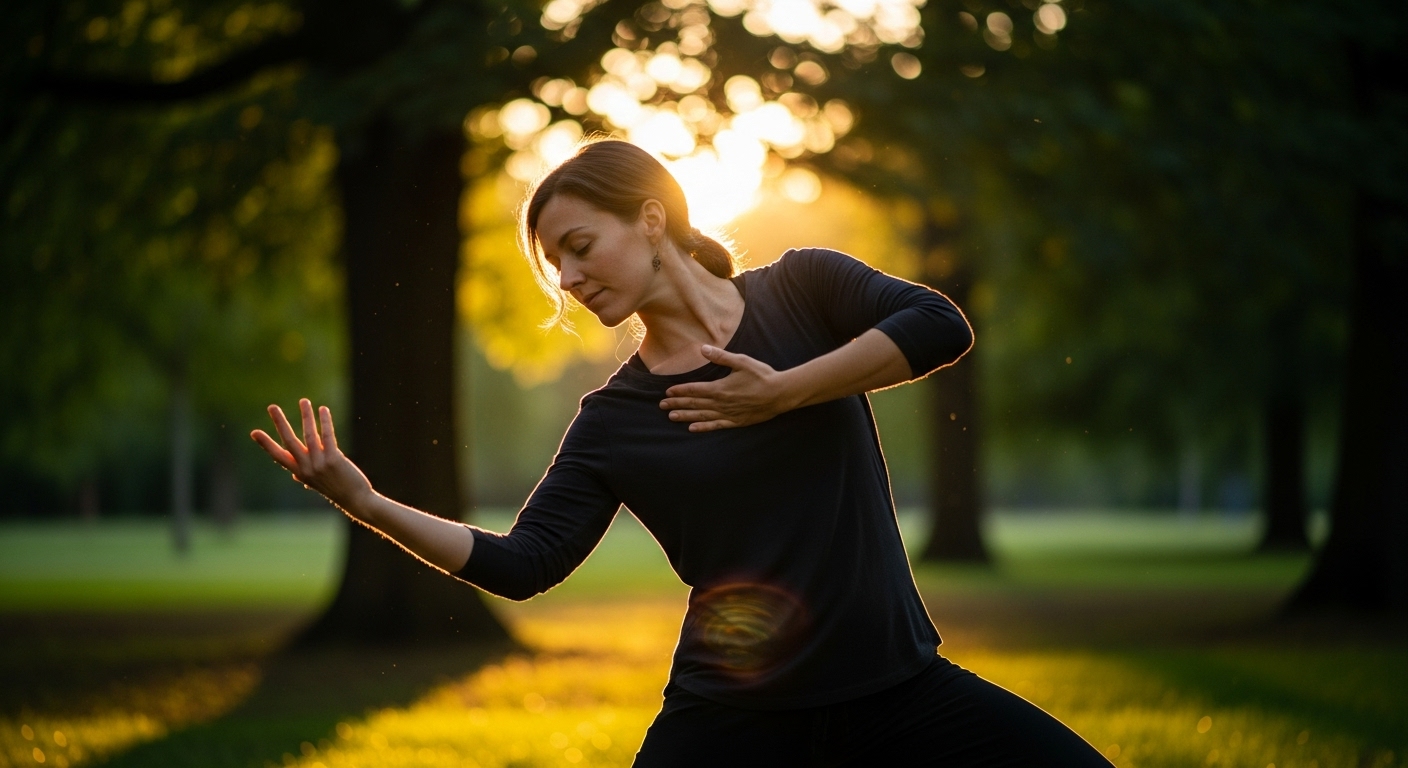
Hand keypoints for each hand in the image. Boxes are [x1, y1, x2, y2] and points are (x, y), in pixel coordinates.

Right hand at [251, 399, 374, 516]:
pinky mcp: (334, 459)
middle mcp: (306, 468)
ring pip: (309, 435)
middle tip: (272, 407)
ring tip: (303, 401)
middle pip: (289, 441)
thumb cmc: (336, 489)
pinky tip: (323, 410)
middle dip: (280, 423)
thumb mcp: (316, 484)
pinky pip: (328, 436)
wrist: (355, 500)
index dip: (266, 444)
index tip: (254, 432)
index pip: (278, 456)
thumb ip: (304, 476)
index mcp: (299, 473)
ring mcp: (320, 464)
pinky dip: (325, 421)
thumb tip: (294, 474)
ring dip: (306, 416)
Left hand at [659, 346, 798, 431]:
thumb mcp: (741, 361)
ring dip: (686, 416)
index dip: (680, 391)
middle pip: (695, 404)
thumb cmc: (762, 375)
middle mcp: (721, 403)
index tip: (668, 392)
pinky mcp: (736, 421)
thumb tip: (703, 349)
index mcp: (721, 388)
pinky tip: (692, 428)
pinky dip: (703, 427)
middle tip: (662, 406)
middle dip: (677, 404)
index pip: (695, 390)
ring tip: (671, 417)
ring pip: (702, 416)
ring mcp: (728, 414)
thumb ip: (721, 356)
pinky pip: (716, 425)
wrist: (780, 394)